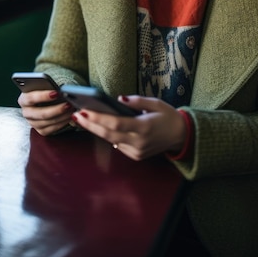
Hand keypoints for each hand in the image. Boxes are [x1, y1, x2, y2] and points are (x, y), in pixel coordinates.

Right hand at [18, 89, 74, 135]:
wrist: (45, 101)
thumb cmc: (45, 91)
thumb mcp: (44, 87)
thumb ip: (49, 87)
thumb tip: (61, 90)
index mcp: (24, 99)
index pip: (31, 98)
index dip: (43, 95)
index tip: (57, 92)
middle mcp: (26, 112)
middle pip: (41, 113)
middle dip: (56, 109)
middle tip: (68, 104)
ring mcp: (33, 123)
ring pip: (48, 122)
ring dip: (62, 116)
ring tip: (72, 109)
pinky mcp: (41, 131)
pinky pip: (52, 129)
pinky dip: (63, 122)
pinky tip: (70, 116)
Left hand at [70, 95, 187, 160]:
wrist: (181, 136)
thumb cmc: (168, 116)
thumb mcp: (156, 103)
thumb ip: (137, 101)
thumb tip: (118, 99)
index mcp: (144, 128)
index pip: (116, 124)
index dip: (98, 119)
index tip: (84, 112)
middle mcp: (139, 142)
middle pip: (108, 134)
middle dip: (90, 125)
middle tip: (76, 115)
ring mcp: (137, 152)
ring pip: (111, 141)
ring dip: (96, 130)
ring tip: (82, 119)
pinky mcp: (136, 156)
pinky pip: (118, 145)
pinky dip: (108, 136)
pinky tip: (98, 127)